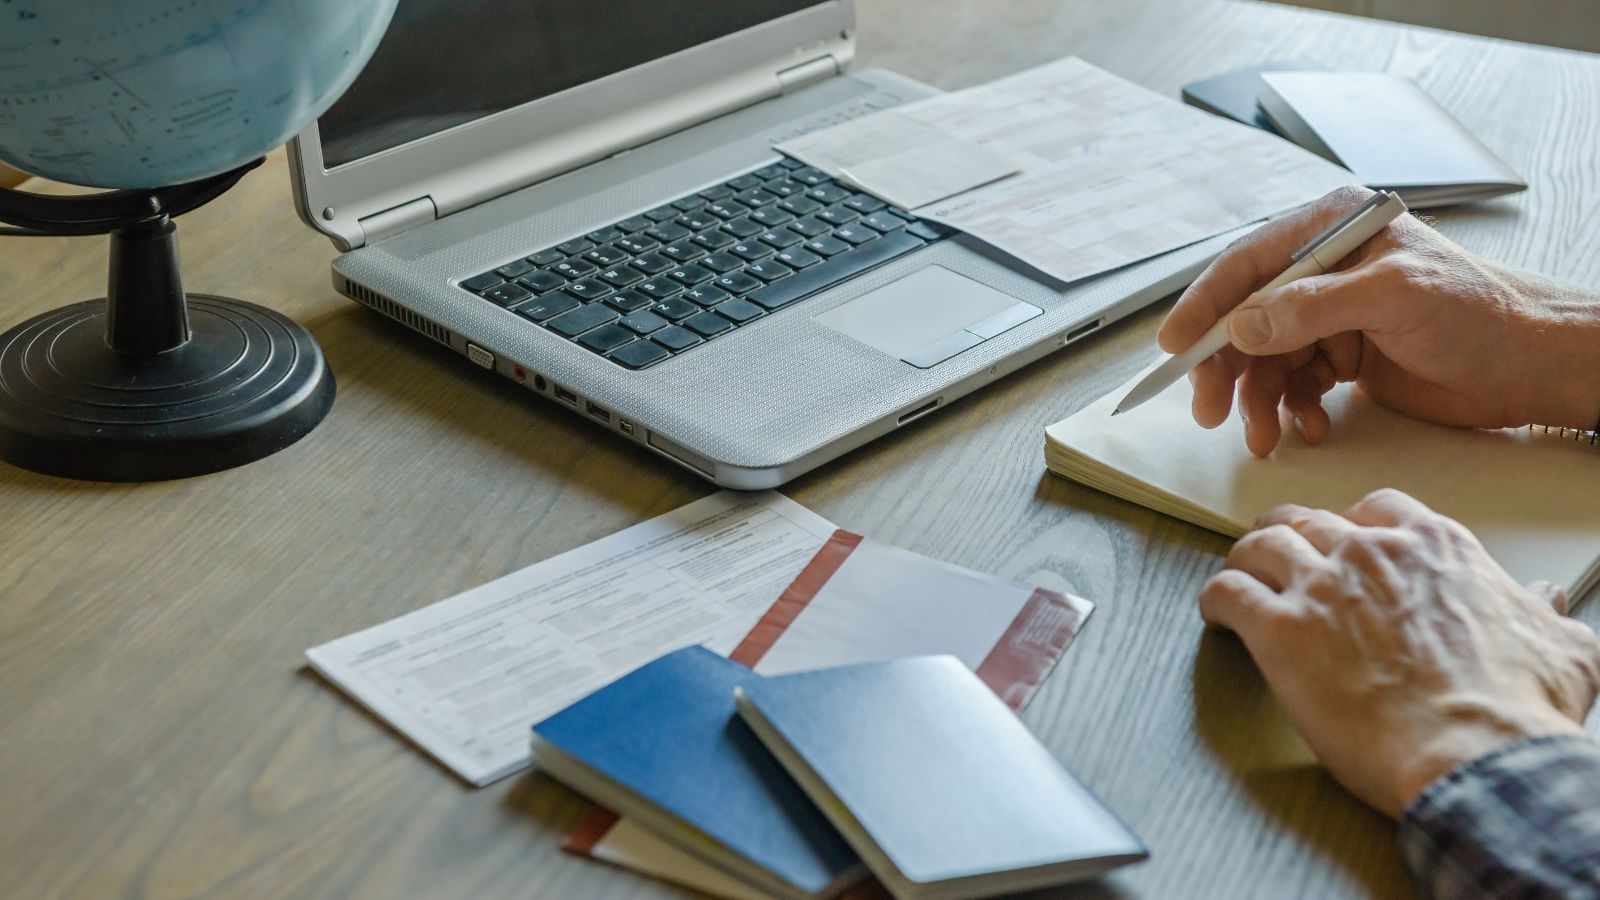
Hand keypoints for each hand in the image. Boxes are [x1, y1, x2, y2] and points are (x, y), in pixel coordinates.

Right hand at [1159, 186, 1599, 455]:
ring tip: (1264, 436)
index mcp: (1330, 231)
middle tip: (1210, 410)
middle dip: (1225, 368)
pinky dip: (1292, 411)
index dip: (1204, 306)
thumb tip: (1243, 325)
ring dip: (1258, 401)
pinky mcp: (1342, 358)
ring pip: (1265, 360)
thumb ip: (1313, 308)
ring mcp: (1331, 316)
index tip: (1174, 347)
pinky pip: (1294, 385)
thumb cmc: (1479, 311)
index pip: (1247, 265)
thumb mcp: (1393, 296)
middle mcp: (1323, 270)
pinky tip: (1308, 427)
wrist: (1529, 363)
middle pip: (1245, 318)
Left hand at [1199, 488, 1599, 817]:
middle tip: (1282, 557)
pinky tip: (1215, 613)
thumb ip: (1543, 612)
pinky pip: (1227, 592)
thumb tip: (1545, 597)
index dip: (1355, 527)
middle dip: (1293, 537)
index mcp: (1435, 547)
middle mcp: (1371, 553)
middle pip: (1310, 520)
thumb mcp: (1560, 646)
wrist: (1475, 755)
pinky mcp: (1279, 631)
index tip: (1346, 544)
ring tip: (1241, 576)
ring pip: (1261, 545)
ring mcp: (1320, 587)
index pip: (1379, 509)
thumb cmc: (1517, 710)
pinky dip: (1215, 599)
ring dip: (1247, 560)